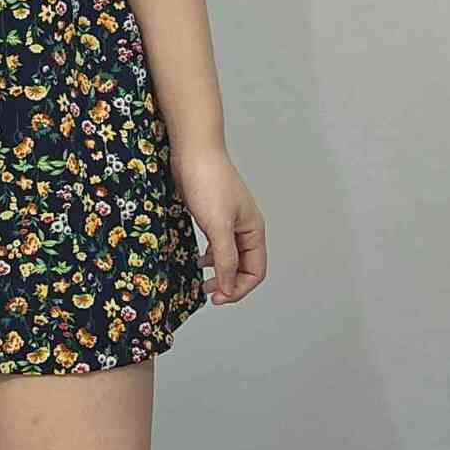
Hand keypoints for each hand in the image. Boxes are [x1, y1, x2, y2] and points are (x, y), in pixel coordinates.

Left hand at [172, 146, 265, 305]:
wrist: (193, 152)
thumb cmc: (209, 183)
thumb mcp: (218, 226)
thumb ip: (225, 258)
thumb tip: (229, 287)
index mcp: (254, 231)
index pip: (256, 271)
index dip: (239, 289)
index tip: (217, 298)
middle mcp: (245, 228)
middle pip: (244, 266)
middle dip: (229, 283)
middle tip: (207, 292)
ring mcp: (229, 221)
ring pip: (230, 256)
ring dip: (220, 271)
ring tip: (202, 281)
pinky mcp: (213, 214)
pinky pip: (218, 244)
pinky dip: (211, 256)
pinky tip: (199, 259)